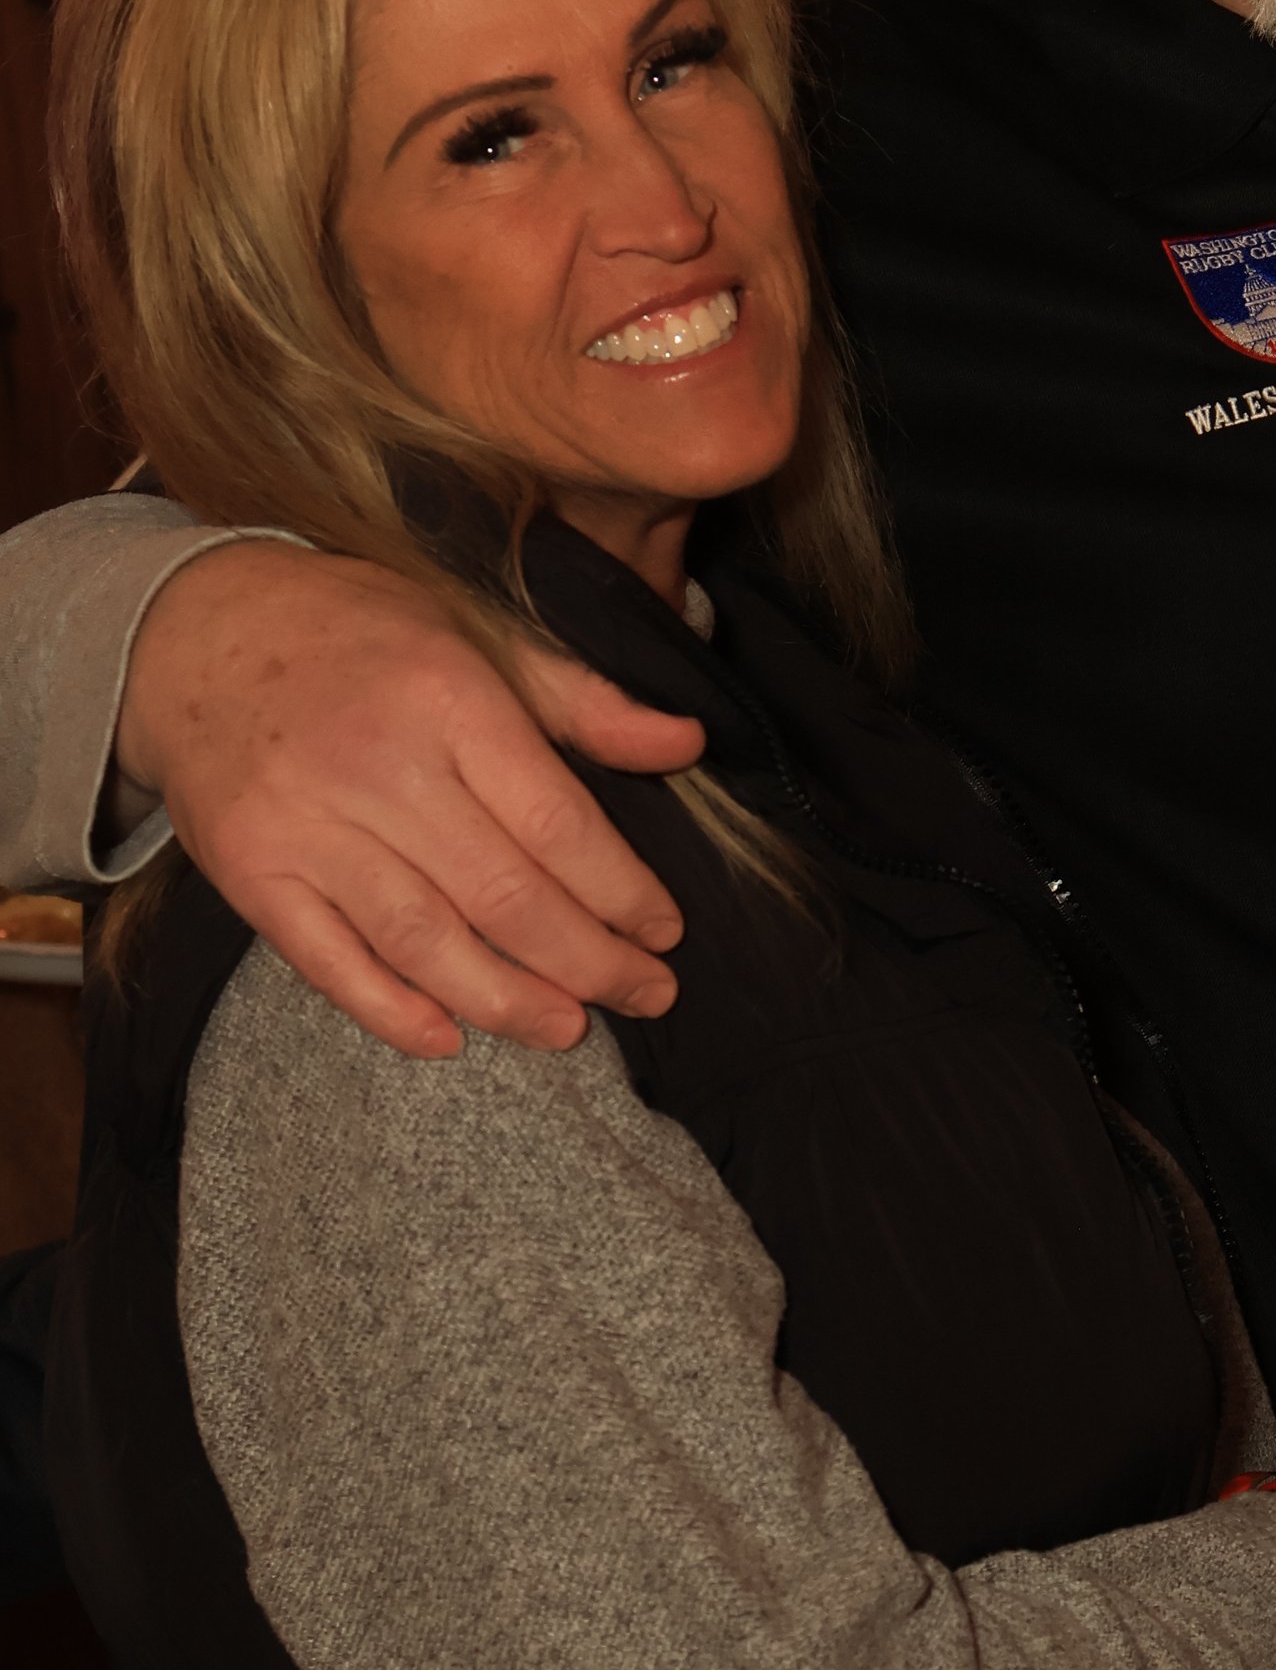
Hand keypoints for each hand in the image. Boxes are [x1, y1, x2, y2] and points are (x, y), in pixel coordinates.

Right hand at [121, 542, 701, 1058]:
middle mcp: (377, 766)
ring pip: (425, 941)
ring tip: (568, 1028)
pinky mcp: (252, 872)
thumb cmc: (358, 634)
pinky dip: (390, 1011)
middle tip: (646, 995)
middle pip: (504, 895)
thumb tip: (687, 743)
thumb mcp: (476, 636)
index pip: (558, 823)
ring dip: (508, 1000)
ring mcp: (306, 825)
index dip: (622, 891)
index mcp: (447, 698)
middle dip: (590, 961)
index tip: (664, 932)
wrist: (195, 631)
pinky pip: (329, 962)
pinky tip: (449, 1038)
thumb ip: (583, 702)